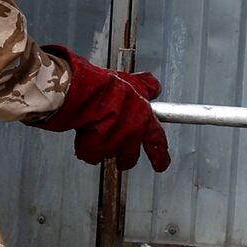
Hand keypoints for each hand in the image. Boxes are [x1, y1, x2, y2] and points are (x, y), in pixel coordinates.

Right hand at [28, 45, 169, 172]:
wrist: (85, 92)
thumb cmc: (105, 85)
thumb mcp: (131, 82)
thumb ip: (144, 87)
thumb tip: (154, 87)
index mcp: (143, 117)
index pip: (156, 140)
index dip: (160, 155)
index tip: (161, 164)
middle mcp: (132, 131)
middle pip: (131, 156)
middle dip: (126, 158)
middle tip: (121, 160)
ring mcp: (115, 142)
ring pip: (110, 154)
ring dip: (103, 148)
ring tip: (96, 134)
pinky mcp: (97, 149)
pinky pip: (92, 155)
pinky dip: (87, 148)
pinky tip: (84, 135)